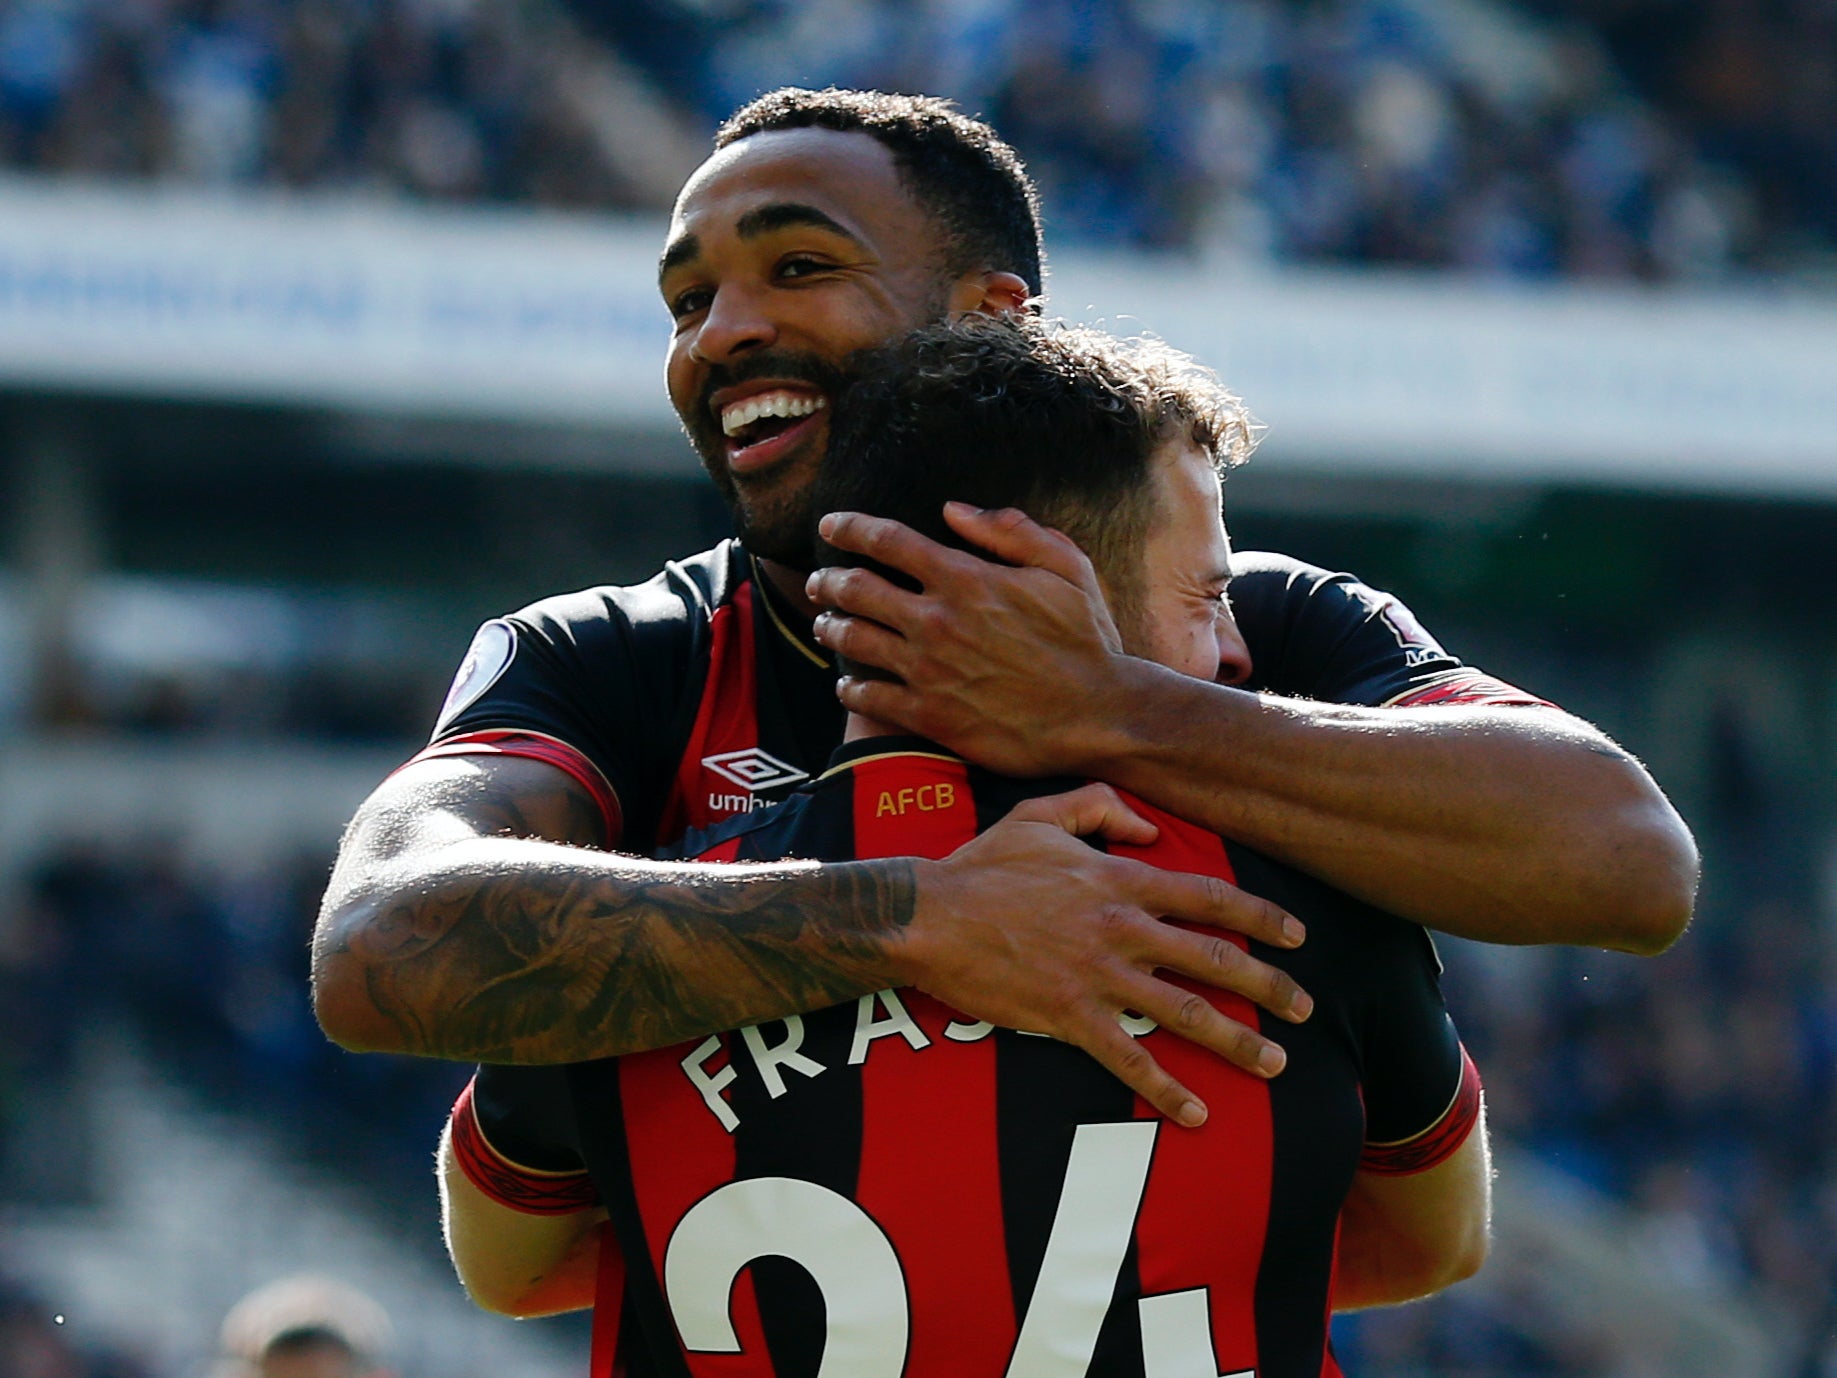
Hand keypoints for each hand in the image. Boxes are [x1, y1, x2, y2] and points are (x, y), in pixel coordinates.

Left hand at [807, 504, 1127, 775]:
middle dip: (828, 579)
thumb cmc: (1086, 640)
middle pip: (856, 588)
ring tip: (824, 624)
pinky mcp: (929, 715)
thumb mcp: (1065, 567)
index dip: (850, 528)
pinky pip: (869, 696)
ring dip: (830, 627)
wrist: (1096, 715)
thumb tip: (954, 509)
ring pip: (853, 639)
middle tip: (820, 580)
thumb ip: (1010, 530)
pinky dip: (849, 685)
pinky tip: (847, 681)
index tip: (830, 525)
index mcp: (965, 578)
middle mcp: (936, 620)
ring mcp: (927, 670)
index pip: (887, 540)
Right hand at [896, 784, 1311, 1126]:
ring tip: (1274, 1063)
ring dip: (1237, 1041)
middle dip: (1268, 986)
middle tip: (1305, 1009)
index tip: (1297, 936)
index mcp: (1119, 879)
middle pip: (1214, 958)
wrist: (930, 917)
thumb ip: (1099, 809)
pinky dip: (1167, 1089)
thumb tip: (1148, 829)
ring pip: (1186, 1012)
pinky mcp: (1071, 1017)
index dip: (1260, 916)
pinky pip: (1129, 1059)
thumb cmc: (982, 866)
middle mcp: (1122, 927)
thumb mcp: (1040, 816)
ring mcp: (1099, 975)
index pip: (1209, 896)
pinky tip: (1198, 1114)